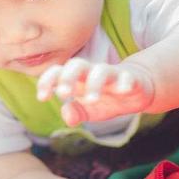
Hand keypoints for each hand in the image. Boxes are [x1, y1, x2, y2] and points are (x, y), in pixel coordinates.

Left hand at [36, 58, 154, 124]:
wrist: (136, 91)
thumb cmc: (106, 99)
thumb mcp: (90, 111)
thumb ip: (76, 113)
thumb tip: (67, 114)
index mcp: (77, 79)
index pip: (58, 72)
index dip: (47, 81)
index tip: (42, 97)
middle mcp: (92, 73)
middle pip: (76, 64)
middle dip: (67, 77)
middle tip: (64, 94)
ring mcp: (111, 74)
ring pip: (100, 70)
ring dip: (94, 83)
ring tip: (92, 99)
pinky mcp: (131, 78)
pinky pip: (127, 76)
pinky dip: (124, 82)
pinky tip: (123, 90)